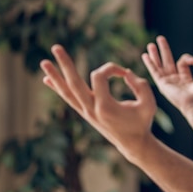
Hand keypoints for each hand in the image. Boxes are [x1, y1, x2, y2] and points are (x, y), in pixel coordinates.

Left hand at [39, 45, 156, 159]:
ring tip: (43, 62)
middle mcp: (91, 109)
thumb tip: (126, 74)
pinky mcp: (85, 113)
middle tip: (56, 47)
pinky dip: (58, 88)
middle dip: (65, 64)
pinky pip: (68, 98)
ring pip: (67, 92)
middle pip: (74, 83)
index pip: (100, 76)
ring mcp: (86, 112)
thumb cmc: (142, 122)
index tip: (124, 73)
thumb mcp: (149, 103)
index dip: (112, 68)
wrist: (133, 144)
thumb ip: (141, 85)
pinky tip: (46, 79)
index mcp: (105, 106)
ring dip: (55, 76)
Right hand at [141, 35, 192, 115]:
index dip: (188, 58)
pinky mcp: (163, 84)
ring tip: (150, 45)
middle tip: (160, 38)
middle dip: (164, 50)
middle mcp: (175, 80)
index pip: (183, 62)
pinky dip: (150, 63)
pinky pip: (154, 71)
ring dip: (155, 54)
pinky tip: (145, 55)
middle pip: (168, 61)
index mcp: (186, 79)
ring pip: (159, 65)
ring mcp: (168, 82)